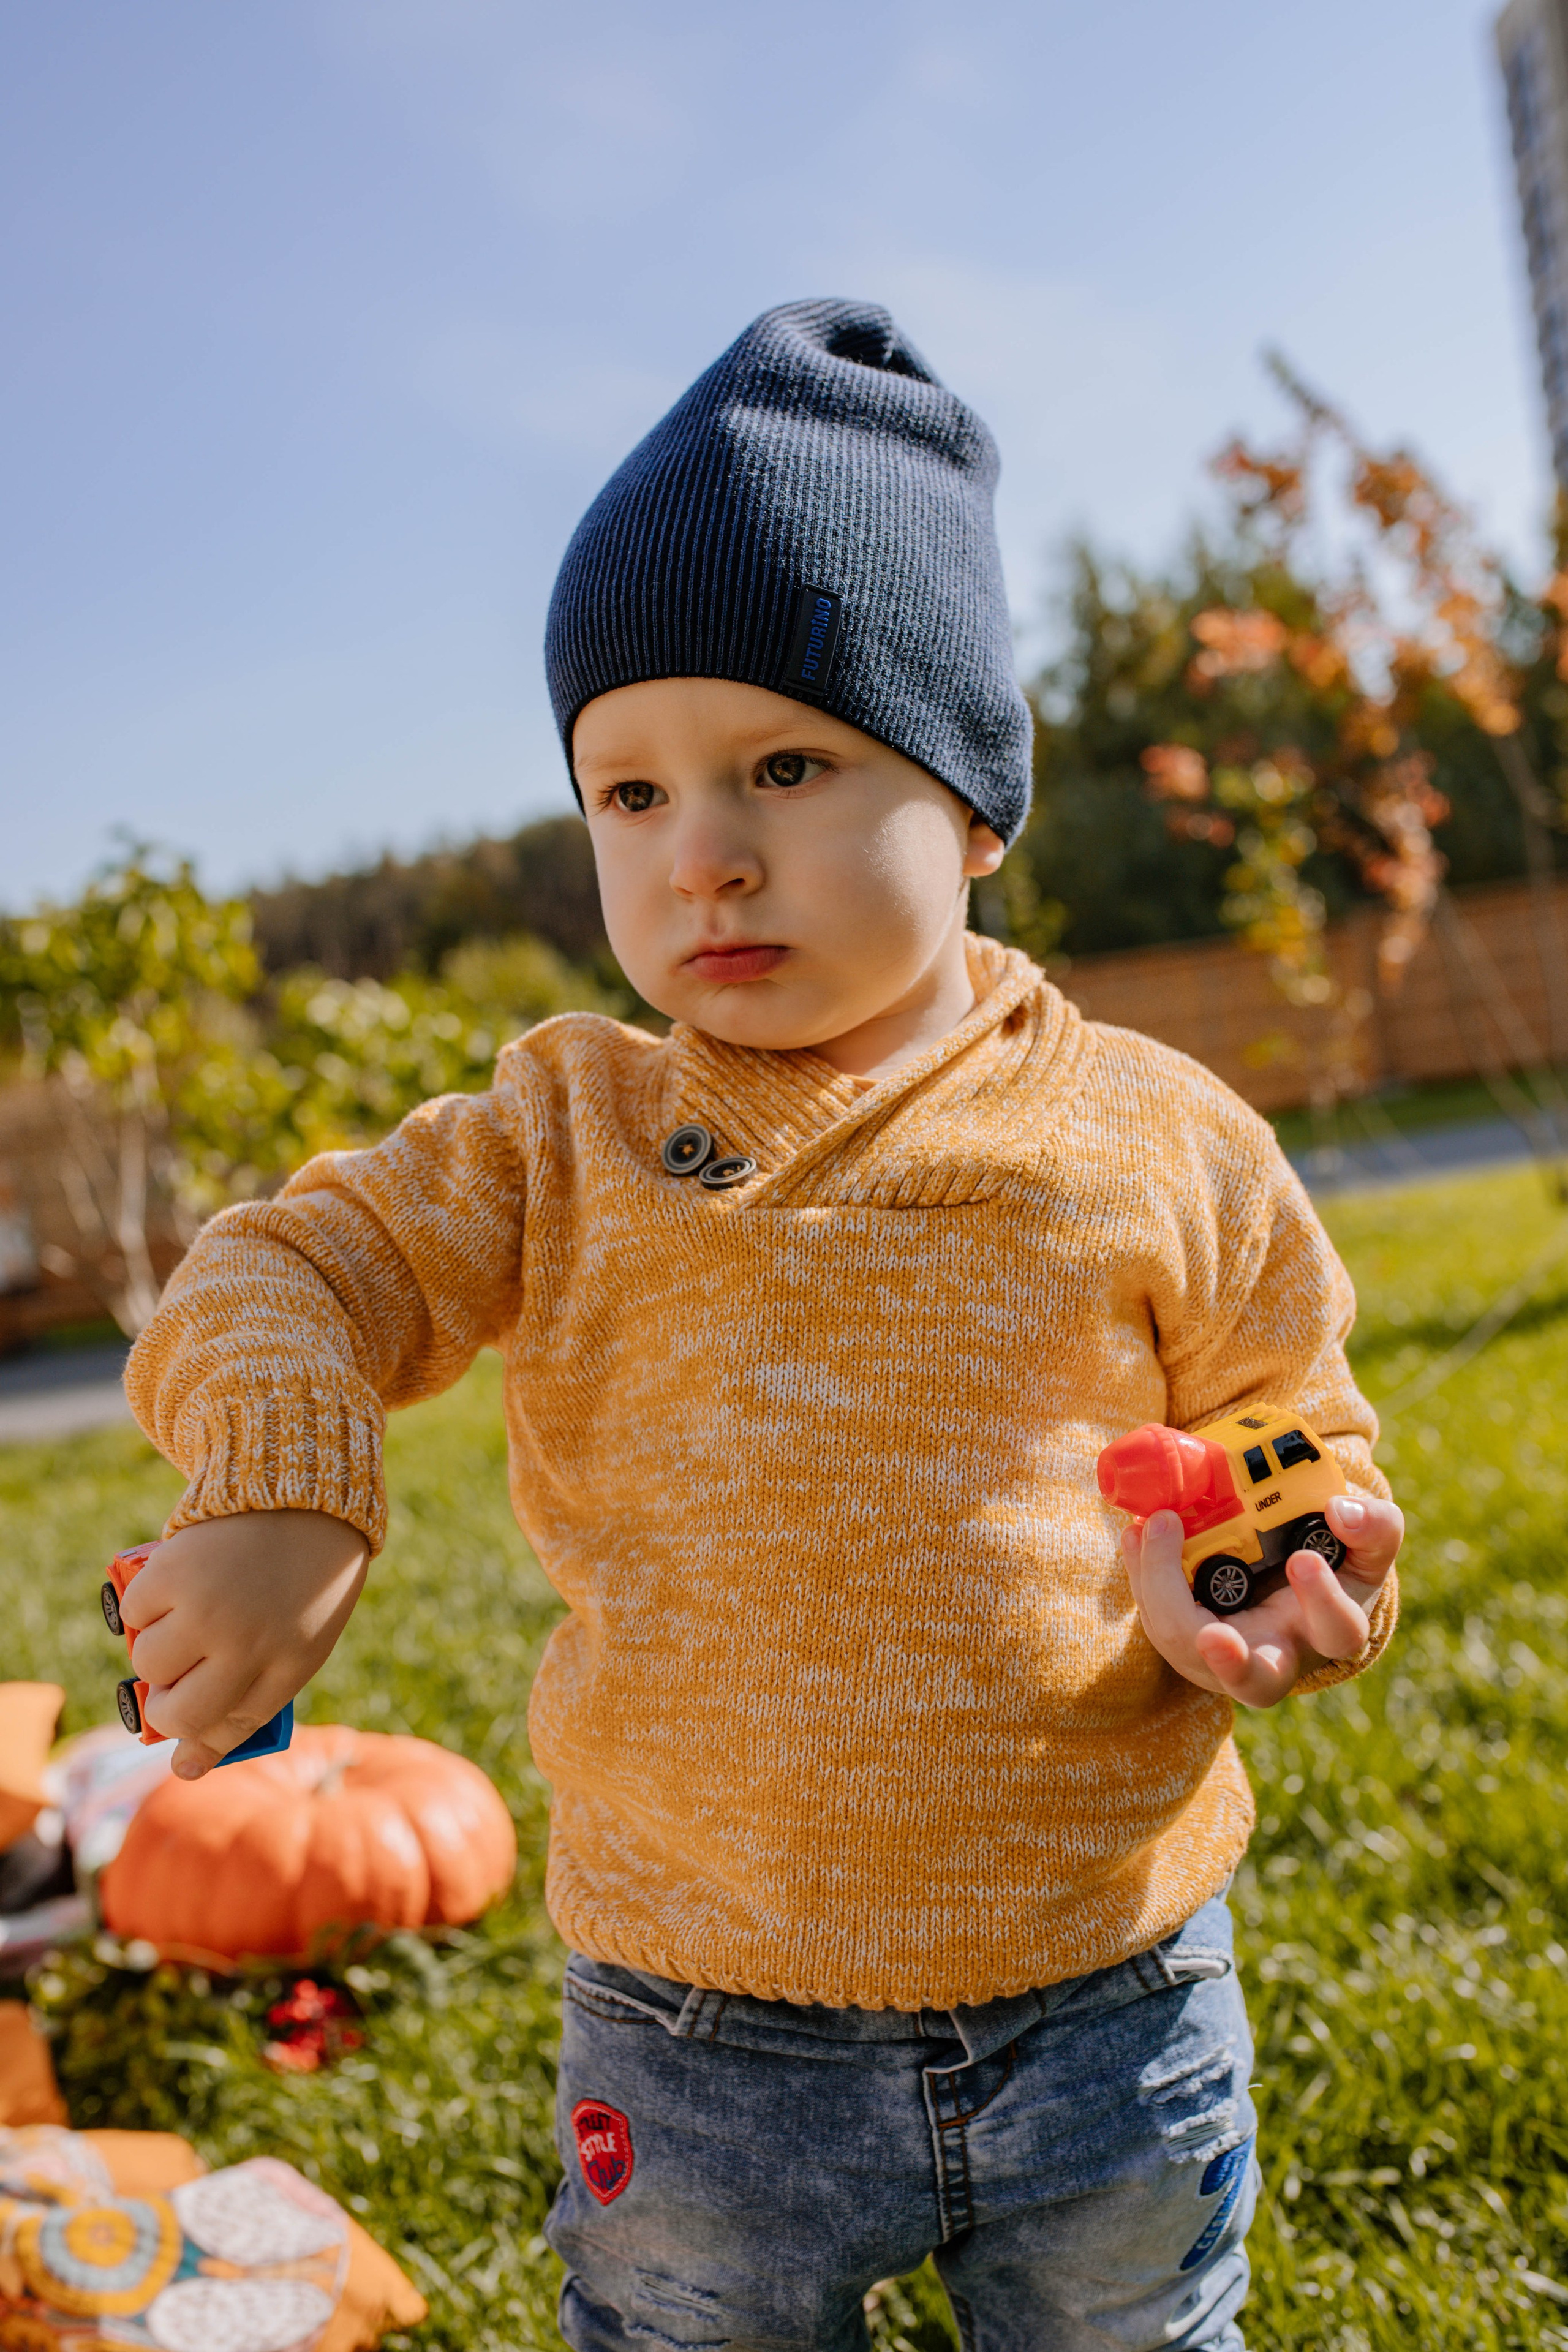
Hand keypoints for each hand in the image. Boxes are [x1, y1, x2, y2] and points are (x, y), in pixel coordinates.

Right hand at [118, 1510, 368, 1778]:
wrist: (307, 1493)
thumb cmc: (307, 1576)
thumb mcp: (303, 1637)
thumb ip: (256, 1693)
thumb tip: (184, 1766)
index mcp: (289, 1664)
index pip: (233, 1726)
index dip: (202, 1747)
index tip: (184, 1760)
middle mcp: (247, 1644)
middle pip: (179, 1712)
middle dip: (166, 1708)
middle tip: (171, 1686)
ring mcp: (208, 1609)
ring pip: (149, 1663)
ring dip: (155, 1650)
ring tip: (183, 1619)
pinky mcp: (174, 1572)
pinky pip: (134, 1612)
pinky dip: (144, 1604)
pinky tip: (174, 1585)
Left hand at [1122, 1490, 1402, 1707]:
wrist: (1293, 1586)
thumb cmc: (1334, 1565)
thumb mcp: (1364, 1546)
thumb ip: (1373, 1527)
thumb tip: (1339, 1512)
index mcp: (1328, 1632)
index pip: (1337, 1630)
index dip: (1321, 1599)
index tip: (1304, 1558)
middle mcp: (1275, 1657)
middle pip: (1254, 1682)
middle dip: (1229, 1663)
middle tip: (1211, 1635)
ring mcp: (1224, 1656)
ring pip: (1185, 1644)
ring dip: (1161, 1589)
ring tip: (1150, 1526)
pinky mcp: (1186, 1639)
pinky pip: (1157, 1617)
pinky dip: (1143, 1574)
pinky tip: (1138, 1533)